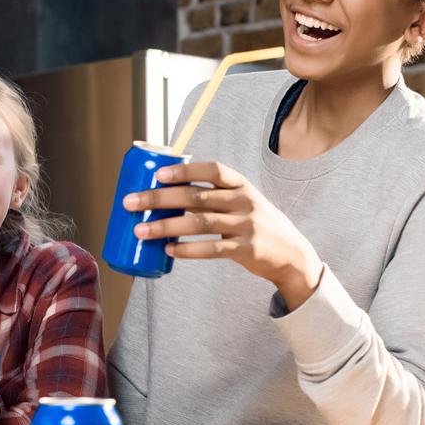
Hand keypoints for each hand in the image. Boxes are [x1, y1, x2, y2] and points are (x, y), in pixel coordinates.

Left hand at [123, 161, 323, 309]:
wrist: (292, 254)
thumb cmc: (256, 224)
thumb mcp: (242, 202)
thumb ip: (213, 197)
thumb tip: (165, 196)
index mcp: (241, 185)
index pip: (212, 170)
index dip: (184, 170)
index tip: (158, 174)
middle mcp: (244, 201)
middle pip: (196, 196)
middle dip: (160, 199)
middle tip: (132, 203)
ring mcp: (246, 225)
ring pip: (199, 223)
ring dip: (165, 226)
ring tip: (140, 231)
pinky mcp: (246, 249)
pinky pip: (212, 249)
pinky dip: (187, 250)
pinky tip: (169, 250)